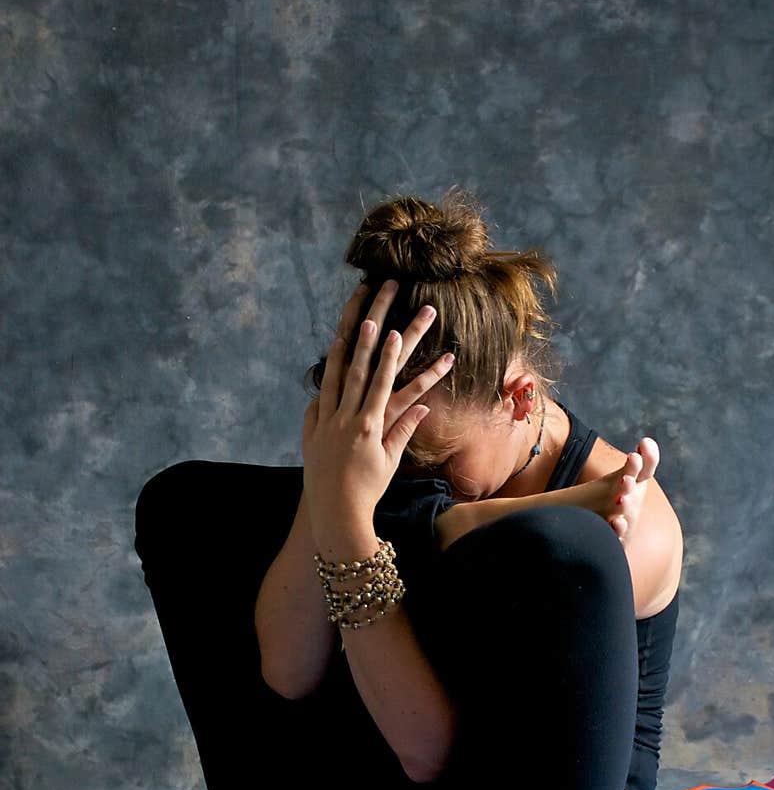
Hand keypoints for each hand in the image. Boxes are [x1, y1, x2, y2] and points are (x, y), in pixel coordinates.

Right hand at [302, 279, 454, 536]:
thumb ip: (314, 420)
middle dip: (374, 311)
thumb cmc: (327, 480)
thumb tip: (316, 400)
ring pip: (387, 365)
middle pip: (361, 346)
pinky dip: (426, 377)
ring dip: (407, 336)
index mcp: (330, 400)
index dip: (350, 322)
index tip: (361, 297)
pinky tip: (444, 359)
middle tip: (387, 282)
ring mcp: (363, 411)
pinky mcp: (380, 427)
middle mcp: (345, 399)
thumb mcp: (318, 445)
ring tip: (425, 310)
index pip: (341, 351)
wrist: (331, 507)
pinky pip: (409, 397)